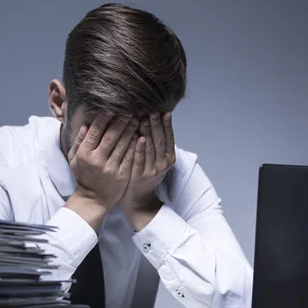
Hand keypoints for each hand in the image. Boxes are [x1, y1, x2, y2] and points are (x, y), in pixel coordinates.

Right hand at [65, 113, 139, 228]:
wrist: (94, 199)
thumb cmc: (84, 175)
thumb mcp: (74, 159)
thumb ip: (79, 142)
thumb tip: (86, 125)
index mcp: (84, 154)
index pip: (95, 131)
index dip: (104, 118)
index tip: (113, 108)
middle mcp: (97, 160)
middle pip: (111, 136)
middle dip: (122, 121)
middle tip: (130, 110)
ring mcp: (111, 168)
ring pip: (123, 144)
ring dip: (131, 130)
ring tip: (138, 118)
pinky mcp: (122, 175)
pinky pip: (131, 156)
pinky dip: (136, 144)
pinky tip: (141, 135)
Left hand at [120, 111, 175, 229]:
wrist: (138, 198)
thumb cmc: (145, 174)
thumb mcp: (156, 159)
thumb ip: (156, 143)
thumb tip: (154, 118)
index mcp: (169, 158)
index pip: (169, 137)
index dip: (167, 124)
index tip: (164, 110)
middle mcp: (163, 164)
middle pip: (161, 140)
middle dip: (157, 123)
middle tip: (152, 108)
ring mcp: (152, 170)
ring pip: (151, 147)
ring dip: (148, 131)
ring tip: (145, 117)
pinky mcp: (141, 176)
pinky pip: (141, 159)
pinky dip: (140, 148)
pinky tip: (139, 137)